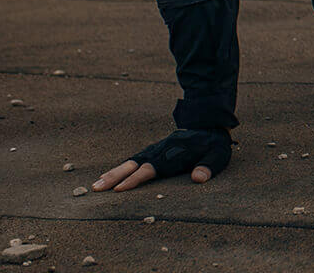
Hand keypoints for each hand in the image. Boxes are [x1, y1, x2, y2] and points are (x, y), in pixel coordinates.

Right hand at [91, 129, 230, 191]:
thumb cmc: (213, 144)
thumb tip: (198, 178)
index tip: (119, 189)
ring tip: (96, 185)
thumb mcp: (217, 155)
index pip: (150, 169)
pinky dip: (121, 168)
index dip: (135, 179)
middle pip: (133, 165)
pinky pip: (134, 160)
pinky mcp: (154, 151)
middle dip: (115, 177)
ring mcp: (155, 151)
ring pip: (130, 162)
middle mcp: (159, 152)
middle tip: (96, 188)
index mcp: (172, 155)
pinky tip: (110, 176)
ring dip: (113, 173)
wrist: (208, 124)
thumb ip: (208, 166)